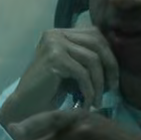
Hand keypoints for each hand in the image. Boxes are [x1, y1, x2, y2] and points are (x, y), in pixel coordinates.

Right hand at [0, 27, 119, 127]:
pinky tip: (87, 104)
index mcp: (60, 32)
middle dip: (110, 67)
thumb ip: (86, 58)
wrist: (25, 107)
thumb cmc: (49, 91)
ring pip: (92, 60)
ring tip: (97, 100)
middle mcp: (56, 33)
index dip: (109, 55)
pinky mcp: (54, 58)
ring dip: (99, 84)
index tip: (113, 78)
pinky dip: (89, 91)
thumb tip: (116, 57)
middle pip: (97, 43)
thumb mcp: (71, 69)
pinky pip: (83, 73)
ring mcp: (54, 43)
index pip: (95, 35)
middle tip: (112, 89)